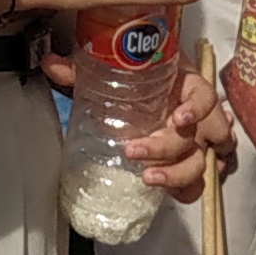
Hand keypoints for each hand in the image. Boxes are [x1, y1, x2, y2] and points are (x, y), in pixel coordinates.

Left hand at [44, 38, 236, 196]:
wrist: (147, 84)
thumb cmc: (138, 78)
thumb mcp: (111, 71)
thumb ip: (80, 69)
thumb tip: (50, 64)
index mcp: (185, 87)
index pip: (204, 97)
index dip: (196, 109)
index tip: (178, 118)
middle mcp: (196, 115)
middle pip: (196, 138)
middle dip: (167, 149)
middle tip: (134, 151)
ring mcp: (196, 141)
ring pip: (201, 164)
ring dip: (177, 174)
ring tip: (149, 178)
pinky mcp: (187, 161)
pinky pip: (197, 181)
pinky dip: (187, 188)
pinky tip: (170, 190)